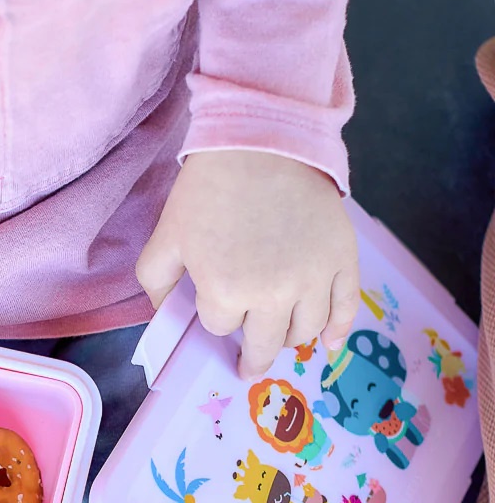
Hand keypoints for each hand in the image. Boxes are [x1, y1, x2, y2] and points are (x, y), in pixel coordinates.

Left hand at [136, 150, 359, 380]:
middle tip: (247, 361)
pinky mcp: (342, 258)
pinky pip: (346, 309)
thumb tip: (166, 317)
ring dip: (288, 340)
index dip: (215, 314)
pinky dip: (338, 332)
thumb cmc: (208, 189)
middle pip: (264, 345)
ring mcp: (313, 277)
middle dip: (251, 353)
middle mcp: (273, 293)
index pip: (219, 327)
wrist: (260, 140)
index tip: (216, 299)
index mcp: (225, 291)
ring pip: (304, 332)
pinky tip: (327, 347)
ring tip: (277, 337)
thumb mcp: (166, 238)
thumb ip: (157, 284)